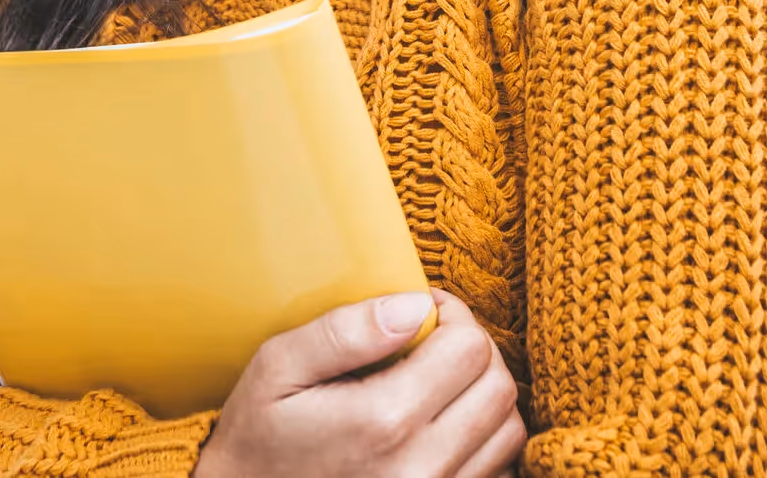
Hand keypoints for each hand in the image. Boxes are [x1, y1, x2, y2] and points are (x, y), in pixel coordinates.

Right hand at [193, 290, 522, 477]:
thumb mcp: (279, 368)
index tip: (422, 311)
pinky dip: (484, 441)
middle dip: (475, 349)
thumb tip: (414, 305)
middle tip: (434, 339)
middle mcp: (422, 466)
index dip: (452, 314)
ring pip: (507, 430)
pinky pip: (496, 470)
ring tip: (441, 380)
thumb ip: (346, 331)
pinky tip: (444, 424)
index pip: (469, 347)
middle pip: (498, 386)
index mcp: (384, 420)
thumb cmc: (258, 438)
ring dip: (484, 394)